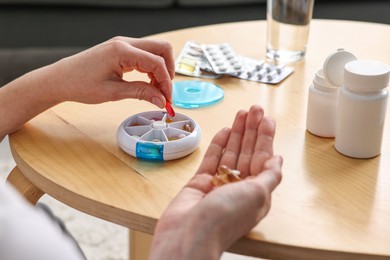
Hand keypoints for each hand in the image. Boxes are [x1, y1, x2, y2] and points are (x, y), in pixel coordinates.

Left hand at [46, 36, 174, 107]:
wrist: (61, 79)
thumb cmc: (80, 84)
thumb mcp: (113, 92)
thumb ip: (141, 93)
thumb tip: (161, 100)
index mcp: (122, 51)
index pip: (157, 62)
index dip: (166, 82)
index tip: (167, 99)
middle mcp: (125, 43)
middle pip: (162, 48)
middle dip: (168, 70)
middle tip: (165, 91)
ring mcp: (123, 44)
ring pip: (155, 51)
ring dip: (160, 70)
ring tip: (155, 90)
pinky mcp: (121, 50)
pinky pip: (144, 55)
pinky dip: (151, 68)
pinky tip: (147, 83)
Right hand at [150, 105, 282, 259]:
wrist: (190, 233)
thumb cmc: (226, 218)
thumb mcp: (259, 194)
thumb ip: (270, 175)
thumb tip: (278, 160)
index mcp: (256, 192)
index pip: (263, 158)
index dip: (265, 138)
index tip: (267, 119)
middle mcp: (238, 187)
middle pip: (247, 152)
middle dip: (252, 130)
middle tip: (254, 109)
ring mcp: (218, 184)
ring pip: (230, 152)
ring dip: (237, 132)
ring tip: (241, 113)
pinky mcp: (200, 182)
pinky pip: (211, 159)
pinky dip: (218, 144)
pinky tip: (225, 131)